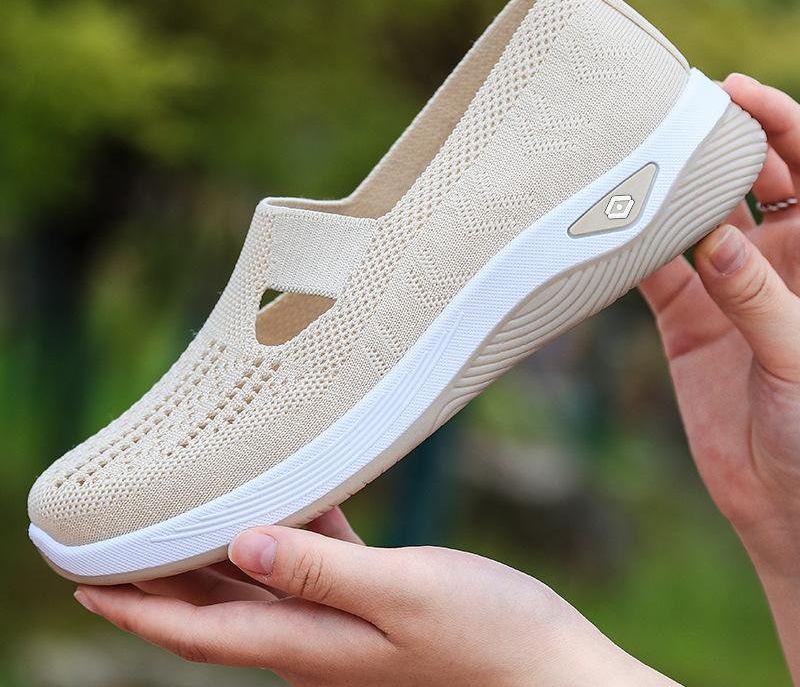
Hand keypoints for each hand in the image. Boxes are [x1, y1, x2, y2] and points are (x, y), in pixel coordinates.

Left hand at [72, 508, 676, 685]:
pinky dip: (286, 527)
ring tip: (182, 508)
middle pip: (214, 605)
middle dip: (158, 576)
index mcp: (309, 644)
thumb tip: (240, 546)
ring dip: (214, 547)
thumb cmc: (488, 637)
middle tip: (112, 537)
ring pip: (256, 578)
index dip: (134, 606)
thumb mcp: (405, 595)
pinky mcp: (372, 597)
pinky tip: (287, 490)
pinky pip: (309, 559)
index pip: (197, 628)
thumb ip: (321, 573)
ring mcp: (342, 619)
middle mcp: (314, 636)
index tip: (80, 580)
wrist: (548, 669)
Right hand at [641, 74, 799, 679]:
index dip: (781, 123)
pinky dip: (633, 250)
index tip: (735, 93)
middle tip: (671, 116)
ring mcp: (729, 288)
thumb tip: (712, 237)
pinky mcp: (686, 320)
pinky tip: (608, 228)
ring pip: (696, 220)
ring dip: (668, 193)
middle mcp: (781, 262)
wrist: (786, 507)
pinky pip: (656, 272)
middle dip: (718, 144)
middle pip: (751, 180)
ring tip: (630, 158)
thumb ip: (761, 295)